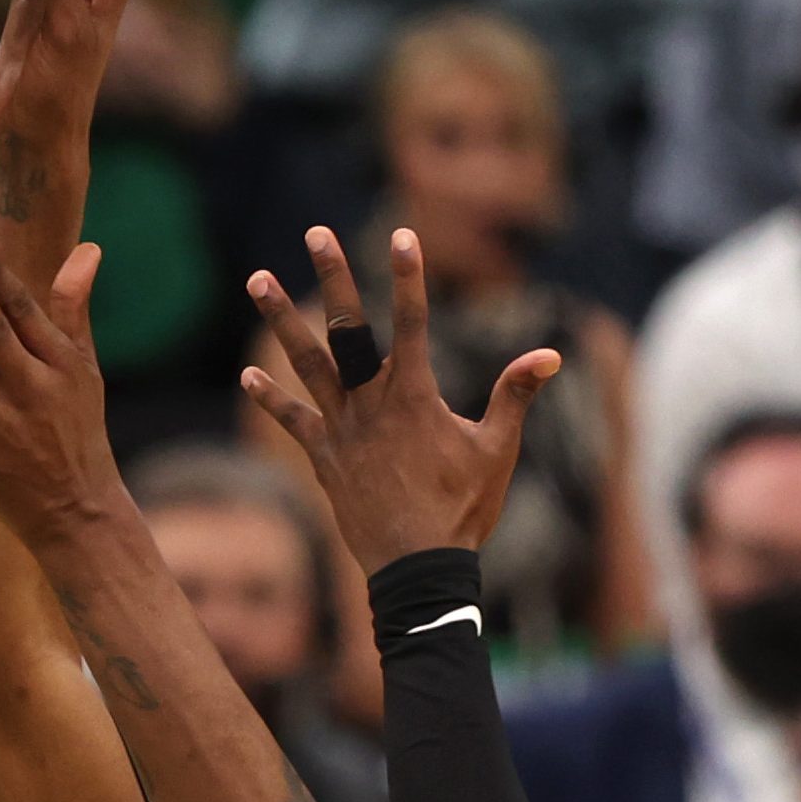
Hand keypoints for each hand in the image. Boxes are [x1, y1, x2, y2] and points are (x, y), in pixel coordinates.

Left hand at [242, 226, 557, 570]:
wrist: (417, 568)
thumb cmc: (462, 509)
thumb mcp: (496, 449)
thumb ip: (515, 395)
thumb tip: (551, 354)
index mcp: (414, 395)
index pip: (414, 321)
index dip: (409, 276)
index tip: (403, 234)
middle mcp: (371, 403)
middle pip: (348, 328)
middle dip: (333, 277)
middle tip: (315, 233)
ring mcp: (342, 430)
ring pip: (306, 364)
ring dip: (282, 320)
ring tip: (257, 279)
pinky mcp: (324, 458)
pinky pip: (293, 422)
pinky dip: (271, 399)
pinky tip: (249, 376)